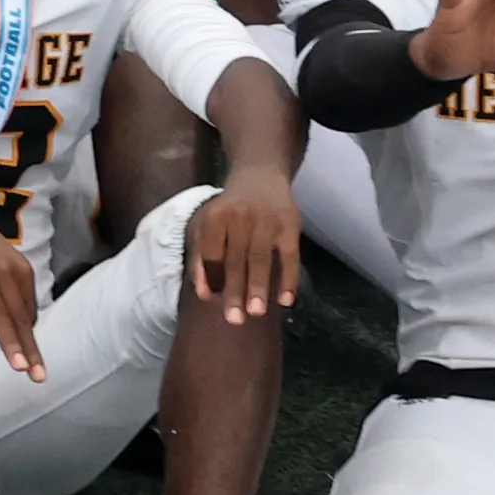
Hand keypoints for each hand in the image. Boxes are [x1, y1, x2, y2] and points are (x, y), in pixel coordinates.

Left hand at [189, 170, 299, 321]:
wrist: (261, 175)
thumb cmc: (230, 208)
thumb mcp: (211, 224)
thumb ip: (204, 257)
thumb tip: (205, 294)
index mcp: (216, 217)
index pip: (211, 252)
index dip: (211, 276)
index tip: (211, 301)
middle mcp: (240, 217)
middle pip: (236, 259)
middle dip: (235, 290)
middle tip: (234, 320)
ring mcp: (268, 221)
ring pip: (262, 259)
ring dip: (259, 287)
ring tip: (256, 313)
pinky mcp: (291, 225)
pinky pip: (291, 256)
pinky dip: (289, 279)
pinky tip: (286, 301)